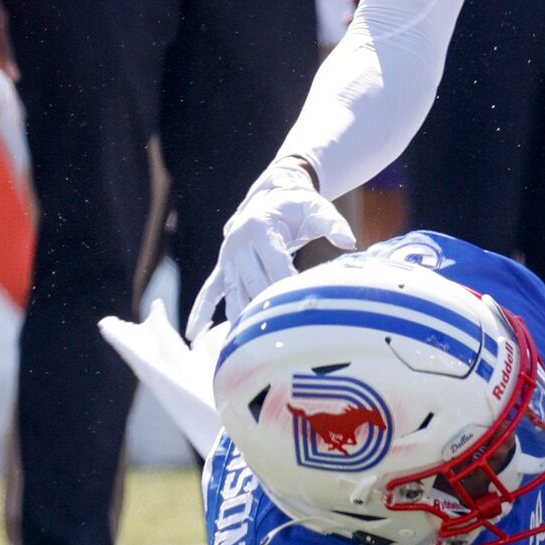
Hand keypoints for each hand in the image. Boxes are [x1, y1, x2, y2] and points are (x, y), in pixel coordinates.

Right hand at [186, 158, 354, 338]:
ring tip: (247, 348)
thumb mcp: (316, 207)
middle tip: (280, 337)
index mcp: (261, 227)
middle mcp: (239, 242)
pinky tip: (195, 334)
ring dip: (239, 318)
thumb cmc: (297, 206)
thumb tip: (350, 242)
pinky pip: (210, 292)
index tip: (297, 307)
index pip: (275, 262)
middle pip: (254, 282)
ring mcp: (228, 257)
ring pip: (233, 293)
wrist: (269, 196)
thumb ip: (332, 222)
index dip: (286, 284)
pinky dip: (201, 312)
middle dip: (266, 307)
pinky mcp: (223, 267)